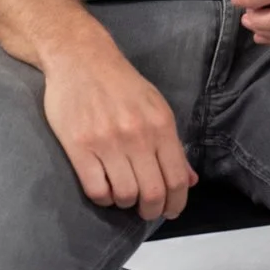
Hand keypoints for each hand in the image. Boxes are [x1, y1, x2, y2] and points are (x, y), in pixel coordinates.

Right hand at [42, 37, 197, 221]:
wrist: (81, 58)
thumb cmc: (121, 83)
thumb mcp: (156, 107)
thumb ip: (172, 146)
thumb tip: (189, 180)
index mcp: (161, 125)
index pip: (176, 178)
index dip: (176, 203)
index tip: (171, 211)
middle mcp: (137, 135)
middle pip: (152, 192)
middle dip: (152, 210)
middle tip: (146, 210)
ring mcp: (107, 142)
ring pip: (124, 195)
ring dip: (125, 203)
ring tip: (124, 195)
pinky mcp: (79, 147)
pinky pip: (96, 189)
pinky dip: (103, 197)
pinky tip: (104, 189)